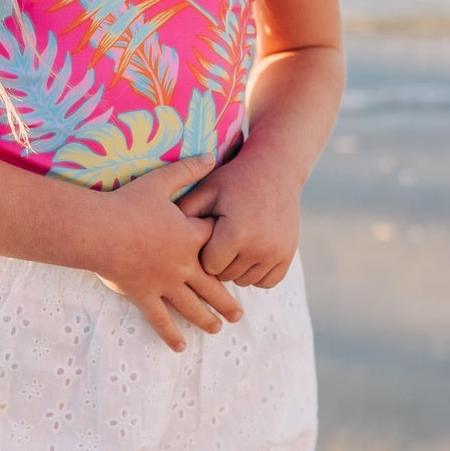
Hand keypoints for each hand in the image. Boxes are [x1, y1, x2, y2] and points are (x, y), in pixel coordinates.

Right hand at [95, 155, 244, 351]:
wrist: (99, 229)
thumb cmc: (128, 204)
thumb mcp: (161, 182)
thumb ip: (188, 170)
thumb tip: (213, 155)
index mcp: (189, 237)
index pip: (217, 244)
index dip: (227, 249)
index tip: (238, 255)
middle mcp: (182, 265)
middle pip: (212, 285)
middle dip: (226, 299)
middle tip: (240, 313)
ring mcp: (164, 283)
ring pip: (191, 306)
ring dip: (206, 318)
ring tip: (219, 327)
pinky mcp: (144, 295)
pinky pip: (160, 318)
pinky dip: (170, 333)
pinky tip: (179, 347)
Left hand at [176, 142, 299, 285]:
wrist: (276, 168)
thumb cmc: (233, 179)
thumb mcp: (206, 191)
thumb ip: (183, 214)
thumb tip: (161, 239)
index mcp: (237, 233)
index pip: (208, 267)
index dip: (202, 252)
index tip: (203, 234)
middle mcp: (260, 247)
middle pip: (226, 276)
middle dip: (218, 261)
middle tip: (218, 237)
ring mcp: (277, 253)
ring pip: (244, 281)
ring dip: (235, 268)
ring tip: (233, 242)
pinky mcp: (288, 256)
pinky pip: (266, 282)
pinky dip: (255, 273)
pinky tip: (248, 253)